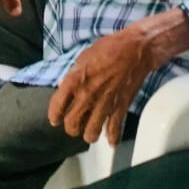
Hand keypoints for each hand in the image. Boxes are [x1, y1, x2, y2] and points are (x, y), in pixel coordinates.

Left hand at [47, 25, 156, 145]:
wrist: (134, 50)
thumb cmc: (109, 48)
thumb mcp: (82, 57)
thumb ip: (72, 75)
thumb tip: (64, 86)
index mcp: (75, 80)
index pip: (57, 107)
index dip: (54, 115)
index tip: (55, 118)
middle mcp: (87, 95)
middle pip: (72, 125)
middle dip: (71, 127)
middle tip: (73, 124)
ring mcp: (104, 104)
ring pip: (91, 133)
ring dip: (89, 134)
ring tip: (89, 130)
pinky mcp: (120, 107)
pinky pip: (114, 130)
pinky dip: (112, 138)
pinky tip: (110, 140)